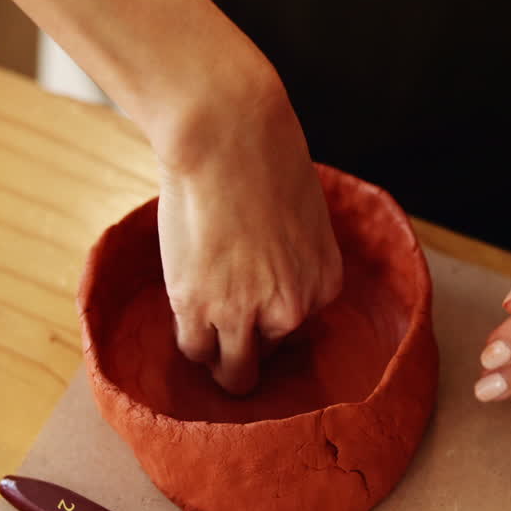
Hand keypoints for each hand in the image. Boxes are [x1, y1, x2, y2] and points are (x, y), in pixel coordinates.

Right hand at [157, 86, 341, 394]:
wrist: (229, 139)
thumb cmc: (265, 161)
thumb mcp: (303, 216)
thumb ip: (292, 254)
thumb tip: (268, 269)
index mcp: (324, 284)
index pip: (298, 325)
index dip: (268, 312)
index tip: (251, 297)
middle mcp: (291, 309)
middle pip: (268, 350)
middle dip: (247, 341)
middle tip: (226, 325)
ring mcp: (243, 314)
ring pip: (233, 371)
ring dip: (220, 360)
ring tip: (206, 342)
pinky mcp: (198, 308)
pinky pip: (195, 349)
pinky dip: (191, 341)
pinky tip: (187, 317)